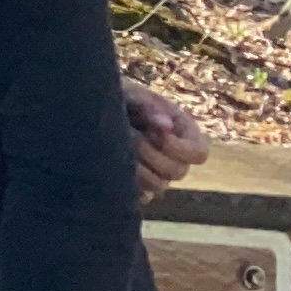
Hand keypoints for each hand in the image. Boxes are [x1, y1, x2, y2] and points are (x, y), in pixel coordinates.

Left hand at [121, 77, 205, 198]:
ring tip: (119, 145)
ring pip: (158, 185)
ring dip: (136, 166)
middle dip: (150, 154)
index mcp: (184, 132)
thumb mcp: (131, 95)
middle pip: (177, 172)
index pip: (199, 153)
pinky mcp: (139, 186)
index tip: (153, 133)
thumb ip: (148, 106)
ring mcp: (158, 174)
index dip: (179, 148)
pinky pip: (140, 195)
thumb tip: (165, 126)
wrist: (91, 110)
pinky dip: (127, 182)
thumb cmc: (118, 98)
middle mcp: (175, 157)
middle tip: (129, 135)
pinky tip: (113, 164)